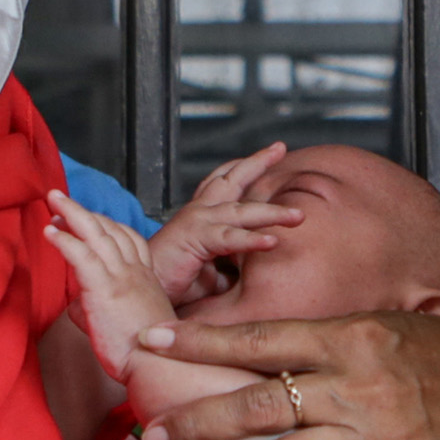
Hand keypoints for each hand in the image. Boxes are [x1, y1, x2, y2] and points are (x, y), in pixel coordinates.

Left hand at [44, 193, 178, 382]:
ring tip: (52, 199)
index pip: (127, 239)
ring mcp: (122, 279)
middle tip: (59, 198)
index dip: (104, 224)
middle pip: (109, 229)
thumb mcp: (124, 327)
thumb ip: (97, 313)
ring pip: (95, 234)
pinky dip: (65, 240)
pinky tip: (49, 231)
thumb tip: (74, 309)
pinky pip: (82, 256)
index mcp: (145, 279)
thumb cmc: (147, 358)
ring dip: (71, 213)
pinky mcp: (105, 291)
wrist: (163, 369)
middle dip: (83, 210)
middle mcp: (136, 272)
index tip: (83, 218)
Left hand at [137, 309, 439, 439]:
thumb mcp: (372, 325)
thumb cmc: (426, 354)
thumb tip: (236, 353)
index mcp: (349, 342)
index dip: (200, 345)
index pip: (260, 340)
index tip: (149, 348)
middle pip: (262, 407)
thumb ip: (312, 342)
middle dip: (199, 423)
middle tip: (153, 436)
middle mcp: (358, 393)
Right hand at [146, 143, 303, 302]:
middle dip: (257, 163)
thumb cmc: (171, 281)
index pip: (224, 182)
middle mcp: (199, 212)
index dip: (245, 167)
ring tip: (298, 216)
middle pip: (232, 180)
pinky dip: (252, 239)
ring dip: (272, 212)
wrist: (141, 292)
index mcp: (201, 215)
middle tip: (280, 147)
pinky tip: (273, 240)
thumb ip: (231, 268)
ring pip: (241, 211)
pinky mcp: (194, 239)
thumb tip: (252, 274)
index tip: (270, 154)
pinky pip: (229, 238)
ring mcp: (196, 222)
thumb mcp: (210, 273)